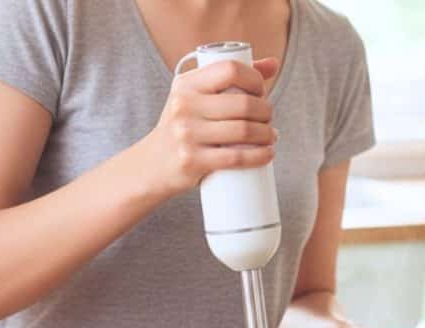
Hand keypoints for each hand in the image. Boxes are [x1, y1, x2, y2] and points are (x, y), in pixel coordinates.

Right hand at [144, 57, 279, 196]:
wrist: (152, 165)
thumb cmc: (184, 127)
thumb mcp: (195, 98)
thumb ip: (229, 79)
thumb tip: (273, 64)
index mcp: (186, 84)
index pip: (230, 70)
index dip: (255, 79)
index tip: (261, 92)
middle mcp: (184, 105)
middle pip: (243, 104)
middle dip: (266, 111)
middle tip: (268, 119)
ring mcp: (187, 134)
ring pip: (243, 131)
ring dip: (267, 134)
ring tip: (270, 136)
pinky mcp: (192, 160)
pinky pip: (236, 157)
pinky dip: (260, 156)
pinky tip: (268, 153)